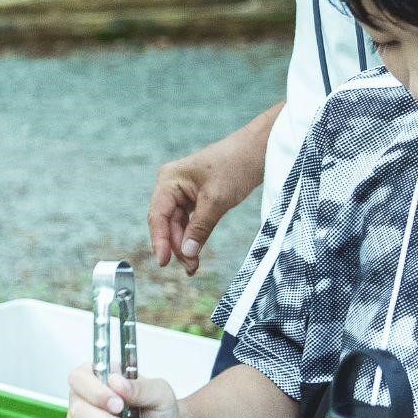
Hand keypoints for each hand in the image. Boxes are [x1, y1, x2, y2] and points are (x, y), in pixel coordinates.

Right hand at [149, 135, 262, 275]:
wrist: (258, 150)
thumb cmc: (236, 166)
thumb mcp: (217, 200)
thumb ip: (200, 228)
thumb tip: (187, 252)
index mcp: (168, 180)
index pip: (158, 216)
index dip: (159, 241)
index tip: (163, 262)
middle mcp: (170, 185)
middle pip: (167, 223)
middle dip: (177, 246)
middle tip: (190, 268)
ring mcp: (182, 192)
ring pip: (178, 224)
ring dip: (185, 244)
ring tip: (193, 265)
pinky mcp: (195, 197)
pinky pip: (189, 220)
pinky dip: (193, 236)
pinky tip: (196, 250)